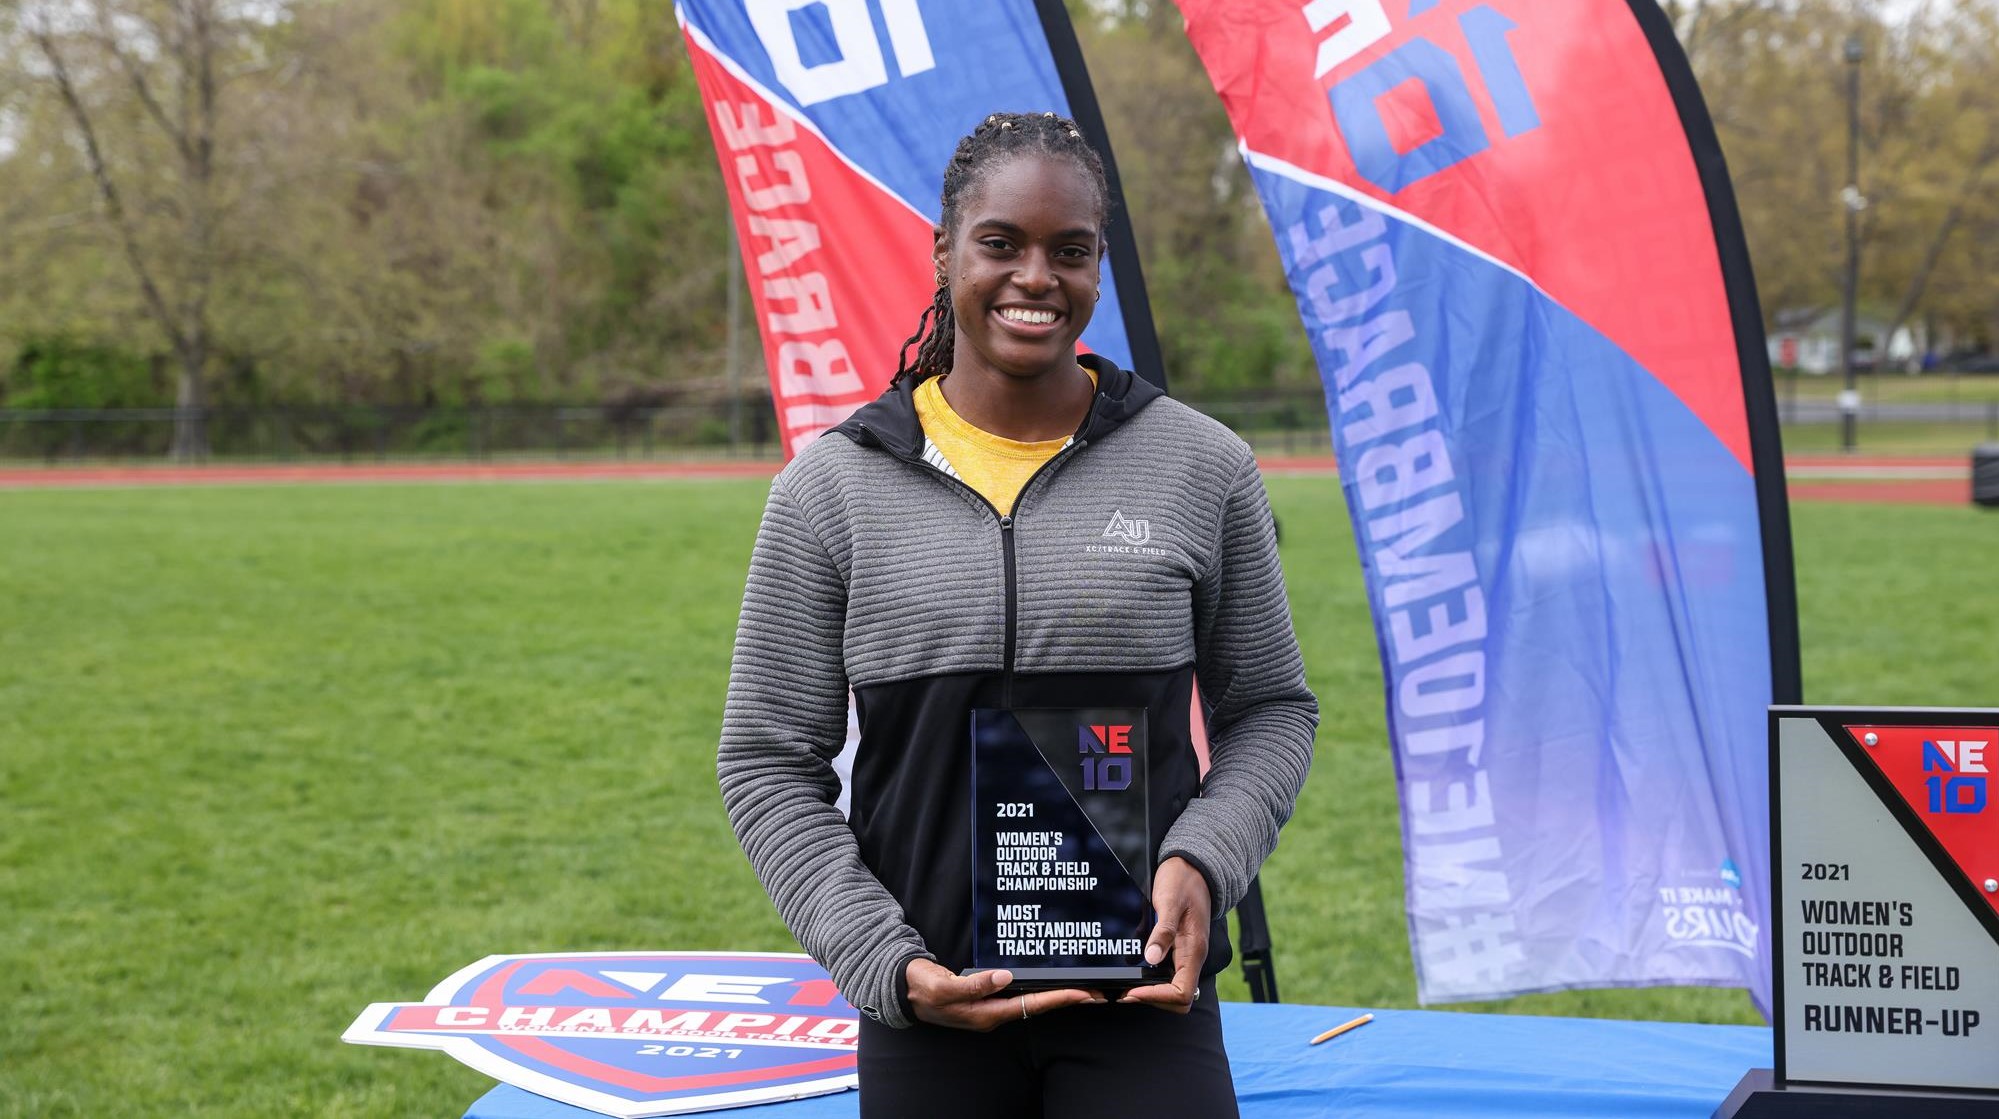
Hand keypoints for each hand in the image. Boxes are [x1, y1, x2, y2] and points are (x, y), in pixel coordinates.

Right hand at [904, 959, 1102, 1030]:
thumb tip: (1003, 978)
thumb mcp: (943, 986)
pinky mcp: (987, 995)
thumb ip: (973, 984)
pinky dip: (1037, 986)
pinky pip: (1019, 992)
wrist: (904, 988)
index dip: (1058, 999)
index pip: (1030, 1006)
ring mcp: (990, 1005)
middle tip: (1096, 991)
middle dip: (1066, 998)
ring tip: (1081, 985)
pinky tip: (1048, 979)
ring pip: (1031, 1000)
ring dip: (1055, 993)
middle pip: (1037, 1005)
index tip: (1082, 993)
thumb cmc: (922, 988)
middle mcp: (992, 1013)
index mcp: (985, 1014)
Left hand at [1119, 856, 1210, 1011]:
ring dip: (1149, 991)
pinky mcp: (1176, 948)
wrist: (1192, 867)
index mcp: (1194, 950)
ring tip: (1124, 985)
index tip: (1132, 991)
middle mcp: (1191, 957)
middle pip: (1178, 999)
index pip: (1181, 993)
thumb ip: (1163, 931)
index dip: (1156, 996)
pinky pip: (1165, 972)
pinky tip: (1130, 967)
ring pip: (1171, 988)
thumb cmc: (1183, 881)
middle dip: (1152, 998)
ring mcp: (1184, 954)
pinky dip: (1148, 977)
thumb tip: (1151, 958)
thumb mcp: (1169, 901)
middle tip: (1125, 992)